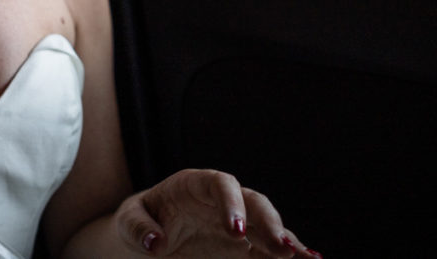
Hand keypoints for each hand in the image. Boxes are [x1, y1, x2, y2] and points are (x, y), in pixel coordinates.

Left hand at [115, 169, 321, 257]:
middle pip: (254, 202)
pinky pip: (271, 250)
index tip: (235, 231)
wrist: (151, 234)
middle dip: (269, 223)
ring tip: (307, 258)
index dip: (232, 204)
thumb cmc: (141, 220)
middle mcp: (224, 200)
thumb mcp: (129, 221)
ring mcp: (239, 223)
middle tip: (280, 248)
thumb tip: (155, 242)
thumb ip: (138, 227)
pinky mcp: (246, 248)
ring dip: (287, 240)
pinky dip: (290, 254)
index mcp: (195, 184)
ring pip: (270, 226)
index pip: (220, 184)